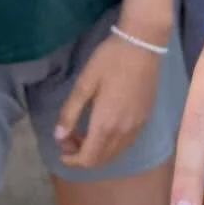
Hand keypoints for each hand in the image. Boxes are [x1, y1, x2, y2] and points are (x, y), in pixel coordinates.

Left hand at [55, 32, 162, 167]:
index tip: (61, 148)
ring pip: (115, 152)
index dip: (72, 160)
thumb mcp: (84, 83)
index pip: (88, 158)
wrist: (143, 44)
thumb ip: (70, 112)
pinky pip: (126, 142)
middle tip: (69, 137)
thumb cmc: (109, 60)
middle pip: (102, 159)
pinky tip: (104, 126)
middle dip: (82, 155)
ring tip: (84, 132)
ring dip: (97, 150)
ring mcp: (137, 126)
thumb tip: (58, 137)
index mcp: (106, 124)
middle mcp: (124, 131)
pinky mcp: (145, 118)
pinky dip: (111, 144)